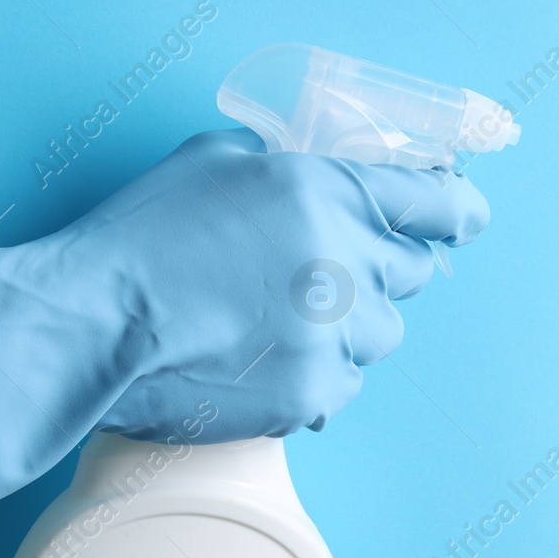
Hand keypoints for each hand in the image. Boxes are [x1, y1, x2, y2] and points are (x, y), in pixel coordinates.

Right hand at [40, 129, 490, 439]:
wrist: (96, 328)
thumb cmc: (141, 240)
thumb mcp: (212, 164)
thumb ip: (285, 170)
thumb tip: (312, 179)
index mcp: (330, 193)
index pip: (439, 201)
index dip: (456, 209)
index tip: (462, 217)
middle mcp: (348, 263)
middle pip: (411, 273)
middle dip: (377, 270)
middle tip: (320, 274)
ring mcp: (338, 335)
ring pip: (381, 333)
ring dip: (346, 326)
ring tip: (275, 321)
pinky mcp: (318, 393)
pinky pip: (344, 383)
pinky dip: (315, 373)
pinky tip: (260, 360)